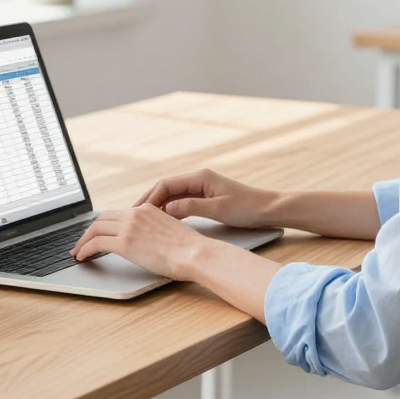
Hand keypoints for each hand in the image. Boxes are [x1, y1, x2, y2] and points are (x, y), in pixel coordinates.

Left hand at [71, 203, 210, 280]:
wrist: (195, 253)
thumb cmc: (189, 249)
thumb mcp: (170, 231)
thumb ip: (155, 231)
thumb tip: (146, 243)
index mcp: (148, 209)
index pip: (118, 214)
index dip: (104, 224)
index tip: (98, 234)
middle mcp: (136, 213)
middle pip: (102, 218)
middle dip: (89, 231)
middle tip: (82, 243)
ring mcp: (129, 227)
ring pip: (95, 228)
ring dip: (83, 241)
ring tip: (77, 252)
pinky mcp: (125, 242)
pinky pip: (96, 243)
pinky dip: (85, 249)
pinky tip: (82, 257)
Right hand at [133, 169, 274, 227]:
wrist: (267, 209)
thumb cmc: (246, 207)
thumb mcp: (218, 208)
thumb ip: (191, 207)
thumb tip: (167, 208)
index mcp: (200, 177)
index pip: (166, 184)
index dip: (150, 196)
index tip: (138, 210)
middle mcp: (198, 179)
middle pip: (166, 188)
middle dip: (149, 200)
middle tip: (132, 215)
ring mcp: (201, 188)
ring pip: (172, 195)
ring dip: (158, 206)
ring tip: (142, 220)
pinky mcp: (204, 197)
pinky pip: (181, 202)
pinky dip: (170, 210)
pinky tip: (162, 221)